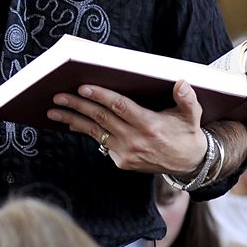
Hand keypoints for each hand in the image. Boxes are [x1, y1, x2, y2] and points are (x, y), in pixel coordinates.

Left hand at [47, 79, 206, 173]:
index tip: (83, 87)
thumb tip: (181, 83)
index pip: (119, 107)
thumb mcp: (192, 115)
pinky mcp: (122, 161)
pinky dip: (85, 130)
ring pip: (95, 131)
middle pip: (100, 118)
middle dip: (77, 105)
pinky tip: (72, 121)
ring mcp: (126, 152)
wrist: (188, 163)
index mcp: (149, 125)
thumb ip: (187, 99)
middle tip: (58, 95)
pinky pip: (100, 141)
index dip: (100, 96)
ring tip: (54, 110)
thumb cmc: (187, 133)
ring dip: (72, 119)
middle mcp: (135, 140)